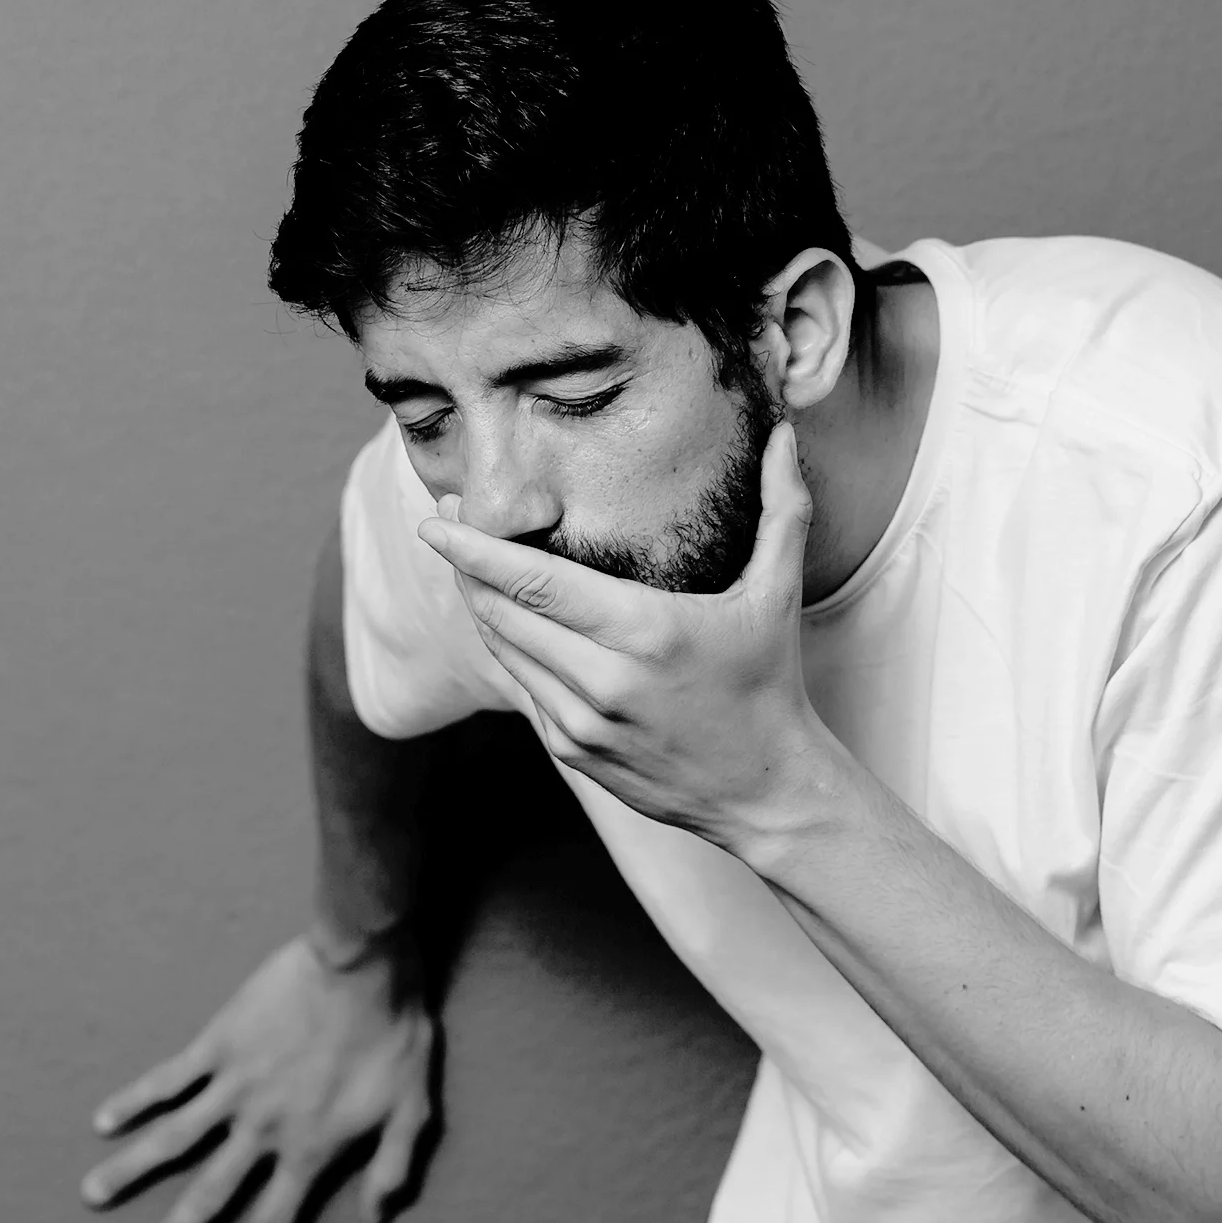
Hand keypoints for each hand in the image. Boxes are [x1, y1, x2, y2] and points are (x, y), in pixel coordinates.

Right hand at [81, 933, 435, 1222]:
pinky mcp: (219, 1044)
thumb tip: (375, 1221)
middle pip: (208, 1197)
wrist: (365, 967)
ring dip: (129, 1172)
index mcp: (309, 1149)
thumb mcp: (413, 1109)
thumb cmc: (395, 1034)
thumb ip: (392, 1168)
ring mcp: (235, 1086)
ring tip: (92, 1196)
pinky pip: (168, 1079)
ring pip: (172, 1140)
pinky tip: (102, 1120)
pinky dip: (134, 1099)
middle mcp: (263, 1129)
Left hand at [417, 419, 836, 849]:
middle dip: (466, 564)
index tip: (436, 518)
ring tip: (469, 565)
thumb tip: (785, 431)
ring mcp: (581, 724)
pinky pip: (521, 688)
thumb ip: (782, 508)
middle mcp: (604, 682)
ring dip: (479, 605)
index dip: (475, 548)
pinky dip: (509, 649)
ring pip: (503, 651)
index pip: (536, 581)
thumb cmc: (769, 683)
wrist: (765, 791)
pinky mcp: (572, 752)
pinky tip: (508, 620)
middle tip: (446, 520)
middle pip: (502, 612)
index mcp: (646, 633)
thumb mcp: (777, 594)